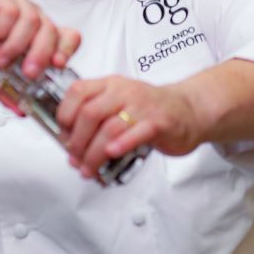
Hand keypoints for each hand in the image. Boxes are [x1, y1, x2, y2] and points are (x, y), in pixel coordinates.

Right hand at [0, 0, 79, 91]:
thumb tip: (22, 111)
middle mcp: (30, 16)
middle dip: (42, 56)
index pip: (67, 36)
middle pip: (52, 31)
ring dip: (17, 46)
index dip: (67, 50)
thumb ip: (5, 91)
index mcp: (34, 34)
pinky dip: (2, 30)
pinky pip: (10, 11)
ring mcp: (15, 3)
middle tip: (28, 73)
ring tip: (1, 60)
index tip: (58, 66)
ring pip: (33, 20)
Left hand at [56, 75, 202, 179]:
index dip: (65, 114)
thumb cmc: (151, 109)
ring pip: (110, 128)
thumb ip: (97, 118)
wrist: (190, 110)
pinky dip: (121, 144)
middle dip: (77, 141)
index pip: (78, 91)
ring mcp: (142, 106)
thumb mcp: (120, 103)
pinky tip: (112, 154)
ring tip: (88, 168)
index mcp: (110, 85)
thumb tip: (71, 143)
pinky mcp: (159, 122)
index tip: (63, 134)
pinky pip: (137, 132)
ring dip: (94, 153)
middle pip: (90, 113)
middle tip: (75, 158)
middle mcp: (124, 92)